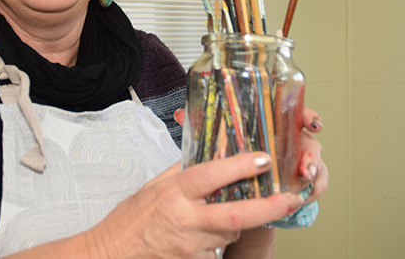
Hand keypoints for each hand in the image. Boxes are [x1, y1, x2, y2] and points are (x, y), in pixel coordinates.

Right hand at [87, 153, 303, 258]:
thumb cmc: (129, 220)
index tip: (263, 158)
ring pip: (230, 231)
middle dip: (268, 207)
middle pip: (235, 214)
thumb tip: (205, 155)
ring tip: (230, 210)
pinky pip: (217, 249)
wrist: (113, 253)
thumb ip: (180, 173)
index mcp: (173, 193)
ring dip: (238, 221)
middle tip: (291, 198)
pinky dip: (220, 239)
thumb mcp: (152, 187)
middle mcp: (184, 219)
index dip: (238, 167)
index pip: (210, 176)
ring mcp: (190, 245)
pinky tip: (207, 233)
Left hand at [173, 107, 327, 206]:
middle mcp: (289, 139)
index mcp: (273, 122)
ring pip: (311, 162)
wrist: (245, 183)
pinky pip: (312, 185)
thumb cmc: (236, 154)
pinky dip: (309, 189)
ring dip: (310, 168)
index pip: (292, 111)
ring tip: (304, 175)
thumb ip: (206, 125)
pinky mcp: (302, 181)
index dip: (305, 114)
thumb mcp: (222, 138)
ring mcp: (298, 160)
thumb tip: (181, 114)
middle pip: (307, 138)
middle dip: (310, 149)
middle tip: (306, 159)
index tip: (310, 122)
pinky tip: (302, 194)